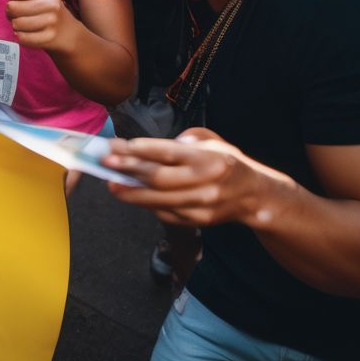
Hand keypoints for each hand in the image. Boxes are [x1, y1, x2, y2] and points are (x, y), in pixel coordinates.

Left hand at [3, 0, 74, 51]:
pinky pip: (23, 38)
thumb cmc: (42, 6)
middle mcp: (52, 3)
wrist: (65, 29)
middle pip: (14, 7)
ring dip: (14, 24)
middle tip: (14, 13)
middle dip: (9, 11)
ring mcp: (52, 21)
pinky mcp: (49, 37)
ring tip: (19, 23)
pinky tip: (24, 33)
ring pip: (17, 23)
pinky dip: (20, 36)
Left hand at [102, 128, 266, 226]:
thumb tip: (153, 147)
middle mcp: (205, 183)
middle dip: (128, 170)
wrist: (254, 196)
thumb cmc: (226, 162)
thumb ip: (183, 140)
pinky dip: (146, 204)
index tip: (116, 147)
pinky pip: (165, 213)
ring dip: (131, 192)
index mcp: (208, 158)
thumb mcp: (211, 140)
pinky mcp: (196, 220)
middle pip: (158, 178)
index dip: (139, 151)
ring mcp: (200, 205)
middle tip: (105, 163)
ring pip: (158, 199)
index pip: (167, 154)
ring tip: (111, 184)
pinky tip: (131, 195)